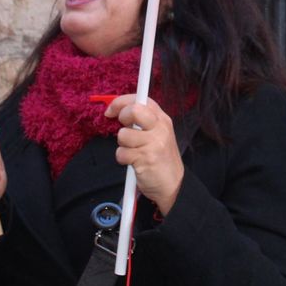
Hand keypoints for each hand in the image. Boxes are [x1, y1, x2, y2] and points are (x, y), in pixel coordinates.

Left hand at [105, 94, 184, 214]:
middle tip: (124, 127)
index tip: (112, 110)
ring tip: (134, 152)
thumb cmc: (160, 158)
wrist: (173, 185)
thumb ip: (142, 121)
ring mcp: (154, 143)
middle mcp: (160, 128)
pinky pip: (121, 153)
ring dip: (123, 145)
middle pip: (134, 110)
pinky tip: (134, 163)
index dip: (122, 102)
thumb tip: (118, 109)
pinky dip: (123, 159)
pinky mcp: (146, 158)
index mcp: (162, 119)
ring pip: (123, 135)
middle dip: (122, 117)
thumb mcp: (157, 134)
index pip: (141, 100)